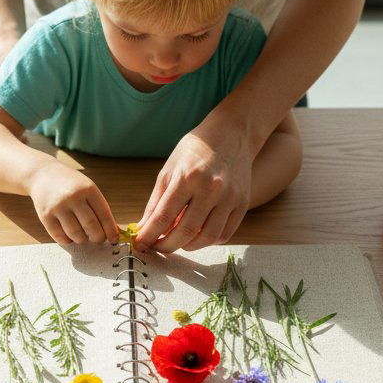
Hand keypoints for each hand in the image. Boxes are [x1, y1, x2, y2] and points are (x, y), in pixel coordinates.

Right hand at [26, 162, 117, 244]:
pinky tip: (70, 236)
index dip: (110, 230)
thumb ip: (100, 208)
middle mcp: (73, 197)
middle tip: (98, 239)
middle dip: (98, 237)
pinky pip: (60, 237)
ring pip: (76, 234)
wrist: (43, 175)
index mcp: (88, 189)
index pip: (104, 215)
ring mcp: (58, 207)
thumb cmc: (70, 184)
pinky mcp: (45, 216)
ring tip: (83, 236)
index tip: (113, 240)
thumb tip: (114, 231)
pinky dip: (68, 240)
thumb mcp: (88, 188)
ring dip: (83, 240)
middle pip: (91, 226)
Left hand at [134, 119, 254, 252]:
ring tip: (177, 241)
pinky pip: (224, 234)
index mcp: (188, 177)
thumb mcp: (169, 169)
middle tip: (157, 247)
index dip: (149, 235)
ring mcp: (230, 197)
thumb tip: (143, 229)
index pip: (164, 216)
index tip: (140, 244)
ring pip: (207, 237)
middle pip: (185, 231)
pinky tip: (197, 236)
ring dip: (187, 246)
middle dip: (166, 246)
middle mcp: (211, 188)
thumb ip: (156, 202)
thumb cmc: (195, 150)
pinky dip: (208, 241)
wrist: (232, 135)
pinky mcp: (243, 204)